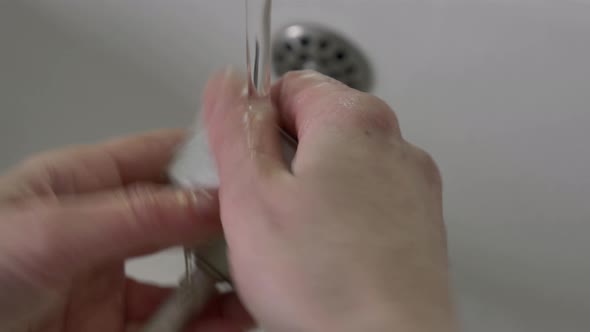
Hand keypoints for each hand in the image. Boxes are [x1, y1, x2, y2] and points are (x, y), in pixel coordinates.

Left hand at [0, 130, 251, 331]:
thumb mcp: (47, 232)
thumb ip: (131, 215)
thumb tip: (204, 200)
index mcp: (82, 184)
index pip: (161, 156)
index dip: (209, 158)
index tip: (251, 170)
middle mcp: (104, 227)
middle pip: (183, 215)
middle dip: (225, 223)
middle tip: (264, 231)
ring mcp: (112, 277)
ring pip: (186, 269)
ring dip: (223, 275)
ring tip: (258, 279)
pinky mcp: (117, 323)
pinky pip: (176, 318)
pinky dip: (210, 319)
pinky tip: (233, 316)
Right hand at [204, 69, 455, 331]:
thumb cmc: (330, 284)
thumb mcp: (252, 194)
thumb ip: (236, 128)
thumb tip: (231, 88)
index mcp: (354, 120)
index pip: (291, 85)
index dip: (255, 120)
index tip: (243, 155)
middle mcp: (393, 145)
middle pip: (317, 129)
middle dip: (281, 161)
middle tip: (261, 205)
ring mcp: (410, 186)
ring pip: (340, 170)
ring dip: (309, 194)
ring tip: (292, 239)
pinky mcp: (417, 225)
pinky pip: (364, 205)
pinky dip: (339, 221)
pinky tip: (322, 257)